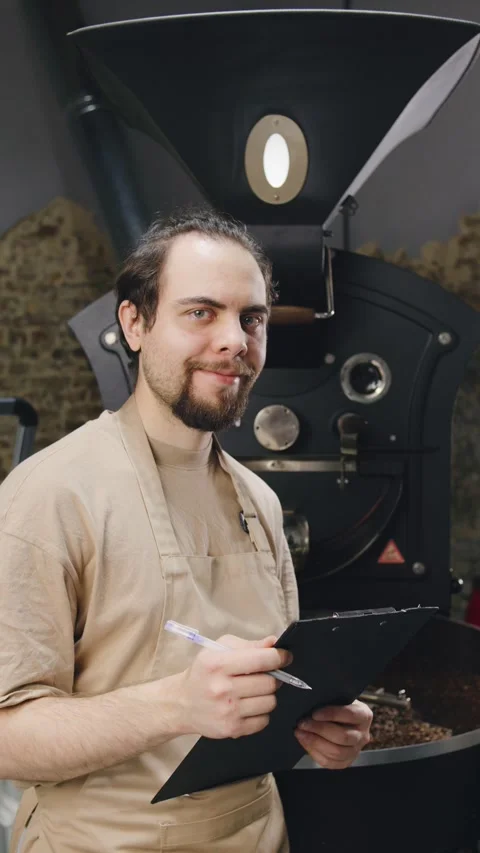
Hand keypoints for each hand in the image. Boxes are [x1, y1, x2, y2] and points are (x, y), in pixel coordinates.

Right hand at [174, 635, 291, 739]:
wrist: (182, 703)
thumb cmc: (204, 672)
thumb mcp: (219, 649)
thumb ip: (249, 645)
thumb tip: (273, 642)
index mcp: (218, 664)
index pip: (261, 659)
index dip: (279, 656)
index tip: (284, 656)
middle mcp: (222, 688)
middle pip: (269, 683)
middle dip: (273, 677)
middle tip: (265, 675)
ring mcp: (227, 711)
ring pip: (270, 702)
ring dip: (267, 695)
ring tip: (255, 691)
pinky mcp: (232, 729)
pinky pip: (264, 721)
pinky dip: (261, 712)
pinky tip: (249, 705)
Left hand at [295, 700, 372, 768]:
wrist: (341, 720)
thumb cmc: (337, 706)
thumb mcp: (337, 699)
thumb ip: (329, 701)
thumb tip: (310, 703)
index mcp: (364, 715)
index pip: (349, 715)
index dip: (331, 714)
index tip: (314, 713)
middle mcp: (363, 735)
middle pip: (343, 737)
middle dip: (319, 730)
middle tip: (302, 723)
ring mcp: (356, 751)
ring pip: (337, 752)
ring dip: (315, 742)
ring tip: (300, 733)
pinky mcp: (346, 762)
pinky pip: (330, 763)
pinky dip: (315, 753)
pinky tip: (305, 742)